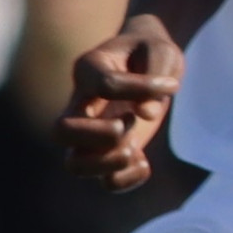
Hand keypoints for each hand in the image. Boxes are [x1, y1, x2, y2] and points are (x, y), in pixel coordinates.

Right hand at [59, 14, 183, 191]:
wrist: (148, 61)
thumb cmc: (151, 52)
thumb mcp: (162, 51)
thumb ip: (156, 72)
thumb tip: (145, 115)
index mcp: (88, 68)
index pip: (104, 84)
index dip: (140, 88)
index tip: (171, 85)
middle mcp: (80, 103)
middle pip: (60, 131)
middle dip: (96, 135)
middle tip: (127, 123)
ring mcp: (91, 132)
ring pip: (73, 164)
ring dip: (107, 163)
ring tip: (133, 147)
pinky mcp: (109, 152)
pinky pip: (107, 182)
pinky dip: (127, 179)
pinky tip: (144, 160)